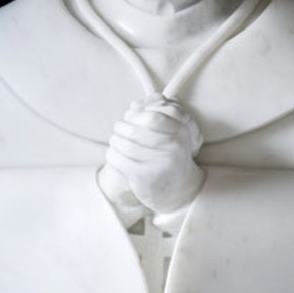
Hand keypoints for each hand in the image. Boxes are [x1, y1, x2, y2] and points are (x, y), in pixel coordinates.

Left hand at [104, 94, 203, 212]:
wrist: (179, 187)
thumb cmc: (171, 151)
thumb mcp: (175, 128)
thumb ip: (159, 110)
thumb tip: (135, 105)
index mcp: (181, 132)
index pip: (153, 117)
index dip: (137, 115)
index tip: (132, 116)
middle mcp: (173, 149)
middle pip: (134, 131)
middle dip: (121, 127)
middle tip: (118, 127)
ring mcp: (159, 165)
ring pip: (124, 146)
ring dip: (115, 140)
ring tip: (115, 140)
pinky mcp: (145, 179)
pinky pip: (119, 161)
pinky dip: (113, 155)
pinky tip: (116, 154)